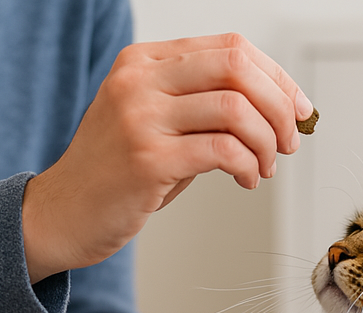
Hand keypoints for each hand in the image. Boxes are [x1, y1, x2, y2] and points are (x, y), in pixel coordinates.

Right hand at [22, 33, 313, 281]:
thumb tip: (276, 112)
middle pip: (237, 68)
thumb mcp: (158, 125)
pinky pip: (222, 151)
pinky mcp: (147, 159)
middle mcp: (140, 80)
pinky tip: (247, 181)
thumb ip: (205, 109)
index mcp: (145, 62)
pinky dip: (248, 166)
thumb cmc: (117, 175)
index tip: (298, 109)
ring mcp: (140, 117)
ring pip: (236, 109)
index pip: (230, 48)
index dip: (276, 77)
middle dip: (279, 107)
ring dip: (266, 143)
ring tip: (265, 167)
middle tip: (288, 142)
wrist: (65, 214)